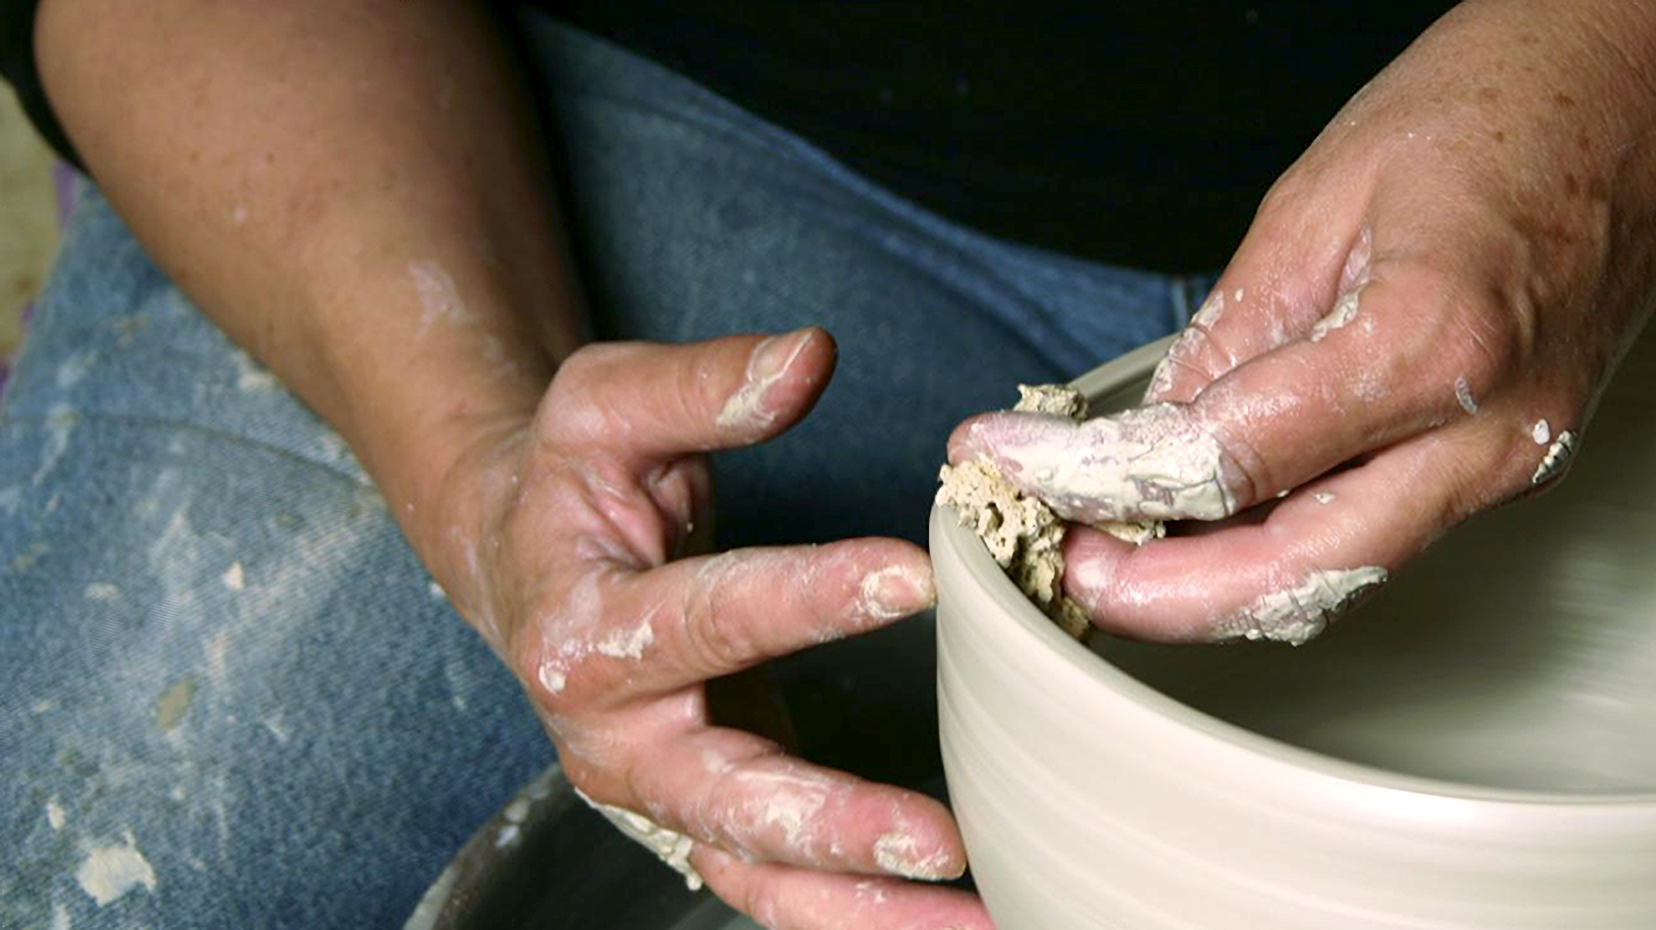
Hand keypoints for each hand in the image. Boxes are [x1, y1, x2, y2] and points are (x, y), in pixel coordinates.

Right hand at [432, 329, 990, 929]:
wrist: (528, 561)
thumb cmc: (574, 479)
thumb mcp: (609, 402)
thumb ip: (705, 384)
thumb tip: (810, 357)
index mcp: (585, 630)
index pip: (706, 616)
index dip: (808, 596)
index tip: (913, 576)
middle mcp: (616, 738)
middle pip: (727, 795)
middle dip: (834, 822)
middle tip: (938, 839)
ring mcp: (662, 795)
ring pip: (759, 872)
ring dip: (863, 907)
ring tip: (971, 921)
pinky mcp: (705, 822)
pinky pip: (780, 889)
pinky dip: (857, 916)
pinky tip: (949, 923)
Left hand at [952, 1, 1655, 643]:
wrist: (1645, 77)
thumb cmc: (1502, 97)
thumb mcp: (1316, 197)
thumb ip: (1231, 336)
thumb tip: (1157, 438)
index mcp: (1431, 340)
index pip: (1227, 460)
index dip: (1100, 478)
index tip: (1014, 462)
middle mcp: (1488, 430)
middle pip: (1297, 573)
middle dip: (1164, 597)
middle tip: (1072, 565)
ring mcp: (1518, 457)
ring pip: (1346, 574)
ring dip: (1223, 587)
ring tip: (1124, 553)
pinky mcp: (1521, 456)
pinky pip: (1388, 532)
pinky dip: (1291, 545)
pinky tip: (1220, 525)